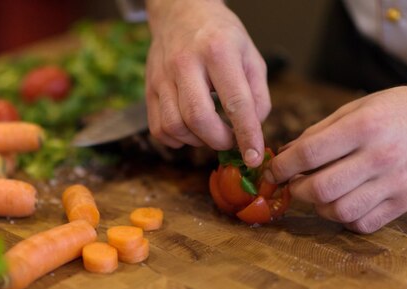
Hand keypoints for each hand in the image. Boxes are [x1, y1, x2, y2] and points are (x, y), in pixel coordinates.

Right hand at [145, 0, 269, 166]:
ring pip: (175, 126)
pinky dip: (175, 140)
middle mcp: (186, 63)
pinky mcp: (149, 89)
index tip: (254, 156)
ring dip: (197, 141)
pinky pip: (158, 128)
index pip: (235, 102)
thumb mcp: (250, 55)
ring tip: (209, 133)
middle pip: (198, 118)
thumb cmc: (220, 36)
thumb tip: (252, 129)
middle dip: (219, 140)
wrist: (181, 12)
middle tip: (230, 140)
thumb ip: (257, 94)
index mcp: (218, 51)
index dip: (246, 134)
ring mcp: (162, 77)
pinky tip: (189, 131)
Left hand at [264, 85, 406, 232]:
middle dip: (296, 190)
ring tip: (319, 193)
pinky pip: (362, 223)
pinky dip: (345, 218)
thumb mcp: (358, 108)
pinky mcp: (404, 202)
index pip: (308, 154)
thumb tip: (285, 153)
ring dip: (319, 206)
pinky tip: (344, 202)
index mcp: (364, 127)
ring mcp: (394, 183)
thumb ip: (319, 132)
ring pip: (339, 211)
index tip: (272, 171)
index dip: (281, 167)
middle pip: (320, 188)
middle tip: (293, 184)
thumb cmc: (399, 111)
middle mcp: (379, 157)